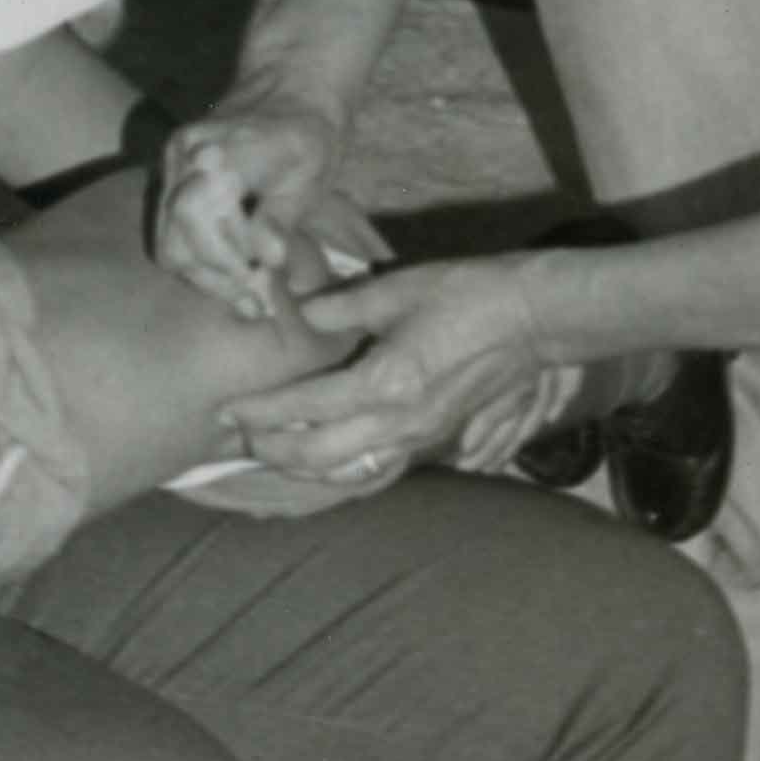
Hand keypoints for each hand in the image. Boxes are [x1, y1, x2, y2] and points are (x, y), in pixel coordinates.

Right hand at [155, 92, 347, 318]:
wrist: (292, 85)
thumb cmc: (310, 137)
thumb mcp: (309, 178)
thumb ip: (281, 218)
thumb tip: (267, 258)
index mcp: (223, 153)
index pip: (197, 217)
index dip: (222, 262)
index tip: (258, 288)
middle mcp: (188, 153)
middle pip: (176, 237)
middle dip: (213, 278)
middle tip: (253, 304)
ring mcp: (173, 160)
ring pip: (167, 239)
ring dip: (202, 274)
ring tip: (243, 295)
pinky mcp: (171, 170)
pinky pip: (169, 226)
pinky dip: (195, 254)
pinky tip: (228, 271)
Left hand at [235, 257, 549, 485]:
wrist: (533, 320)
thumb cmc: (467, 295)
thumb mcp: (398, 288)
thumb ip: (342, 306)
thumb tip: (299, 311)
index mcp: (383, 384)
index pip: (304, 409)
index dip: (261, 412)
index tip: (227, 410)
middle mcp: (398, 422)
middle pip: (319, 456)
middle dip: (272, 450)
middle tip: (238, 436)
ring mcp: (420, 436)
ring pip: (350, 471)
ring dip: (305, 468)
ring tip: (274, 452)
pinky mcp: (437, 436)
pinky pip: (380, 466)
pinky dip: (345, 469)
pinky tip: (329, 461)